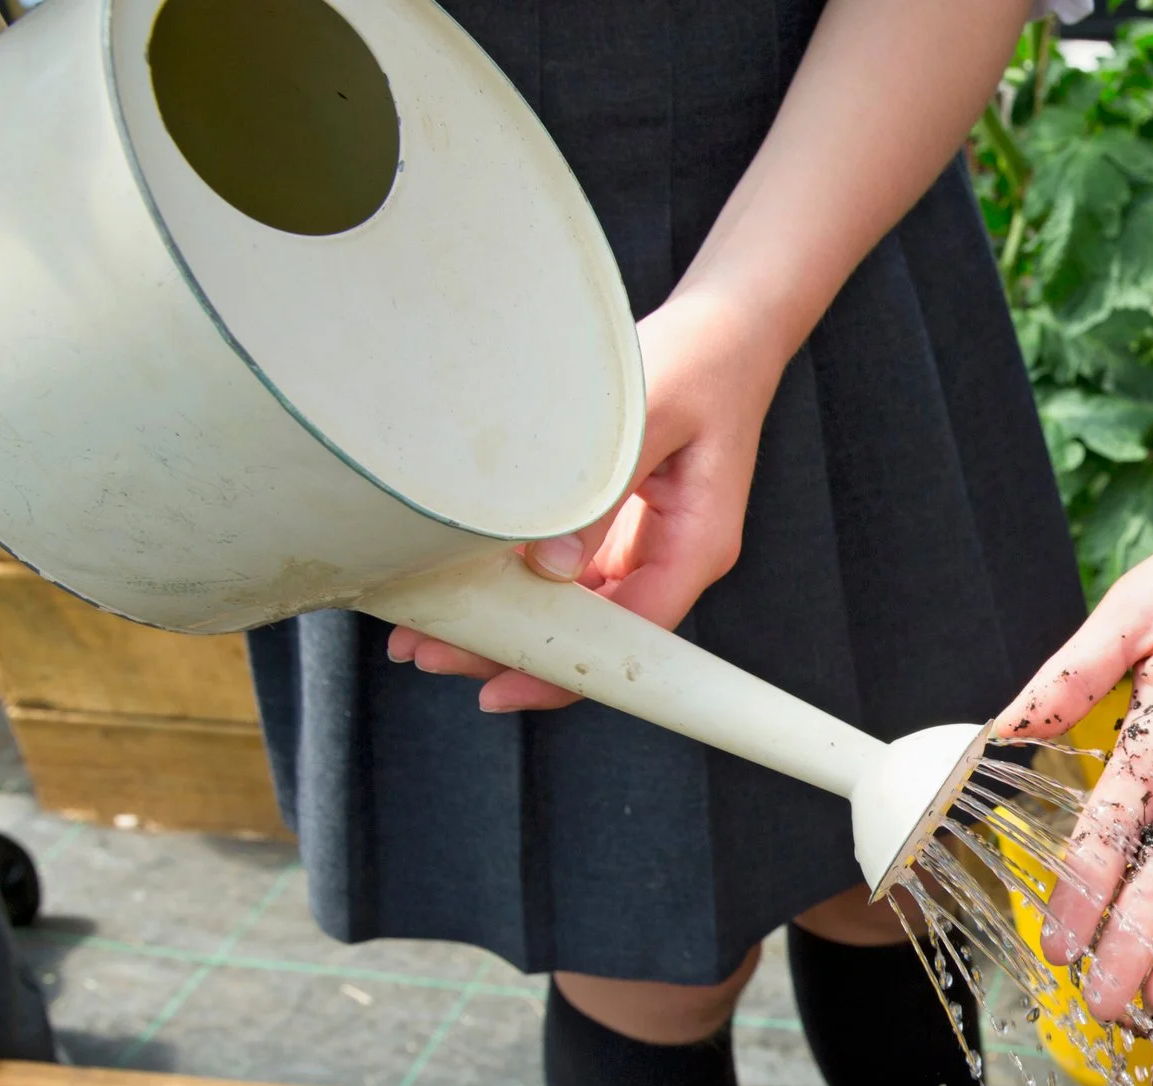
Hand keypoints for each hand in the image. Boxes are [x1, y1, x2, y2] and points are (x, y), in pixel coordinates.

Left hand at [385, 291, 785, 710]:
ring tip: (427, 631)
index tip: (499, 688)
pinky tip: (466, 583)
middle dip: (516, 652)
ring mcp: (646, 546)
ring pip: (577, 611)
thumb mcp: (647, 417)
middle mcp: (673, 559)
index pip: (631, 637)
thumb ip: (599, 494)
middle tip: (429, 654)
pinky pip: (569, 575)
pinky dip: (520, 585)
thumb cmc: (696, 362)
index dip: (565, 671)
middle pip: (596, 636)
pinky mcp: (620, 527)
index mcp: (698, 546)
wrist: (725, 330)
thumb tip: (549, 570)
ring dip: (510, 622)